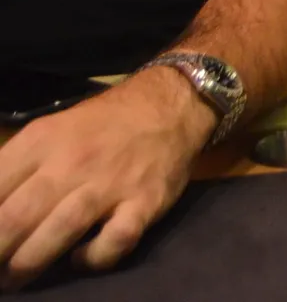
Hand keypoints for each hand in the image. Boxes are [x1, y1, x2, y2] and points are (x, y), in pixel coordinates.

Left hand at [0, 67, 213, 287]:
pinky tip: (82, 259)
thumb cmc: (102, 124)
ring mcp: (111, 183)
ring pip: (59, 231)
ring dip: (28, 263)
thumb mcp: (50, 131)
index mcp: (42, 140)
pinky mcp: (145, 202)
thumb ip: (18, 167)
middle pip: (16, 217)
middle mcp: (73, 161)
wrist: (170, 106)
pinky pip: (114, 241)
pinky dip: (92, 258)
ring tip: (14, 281)